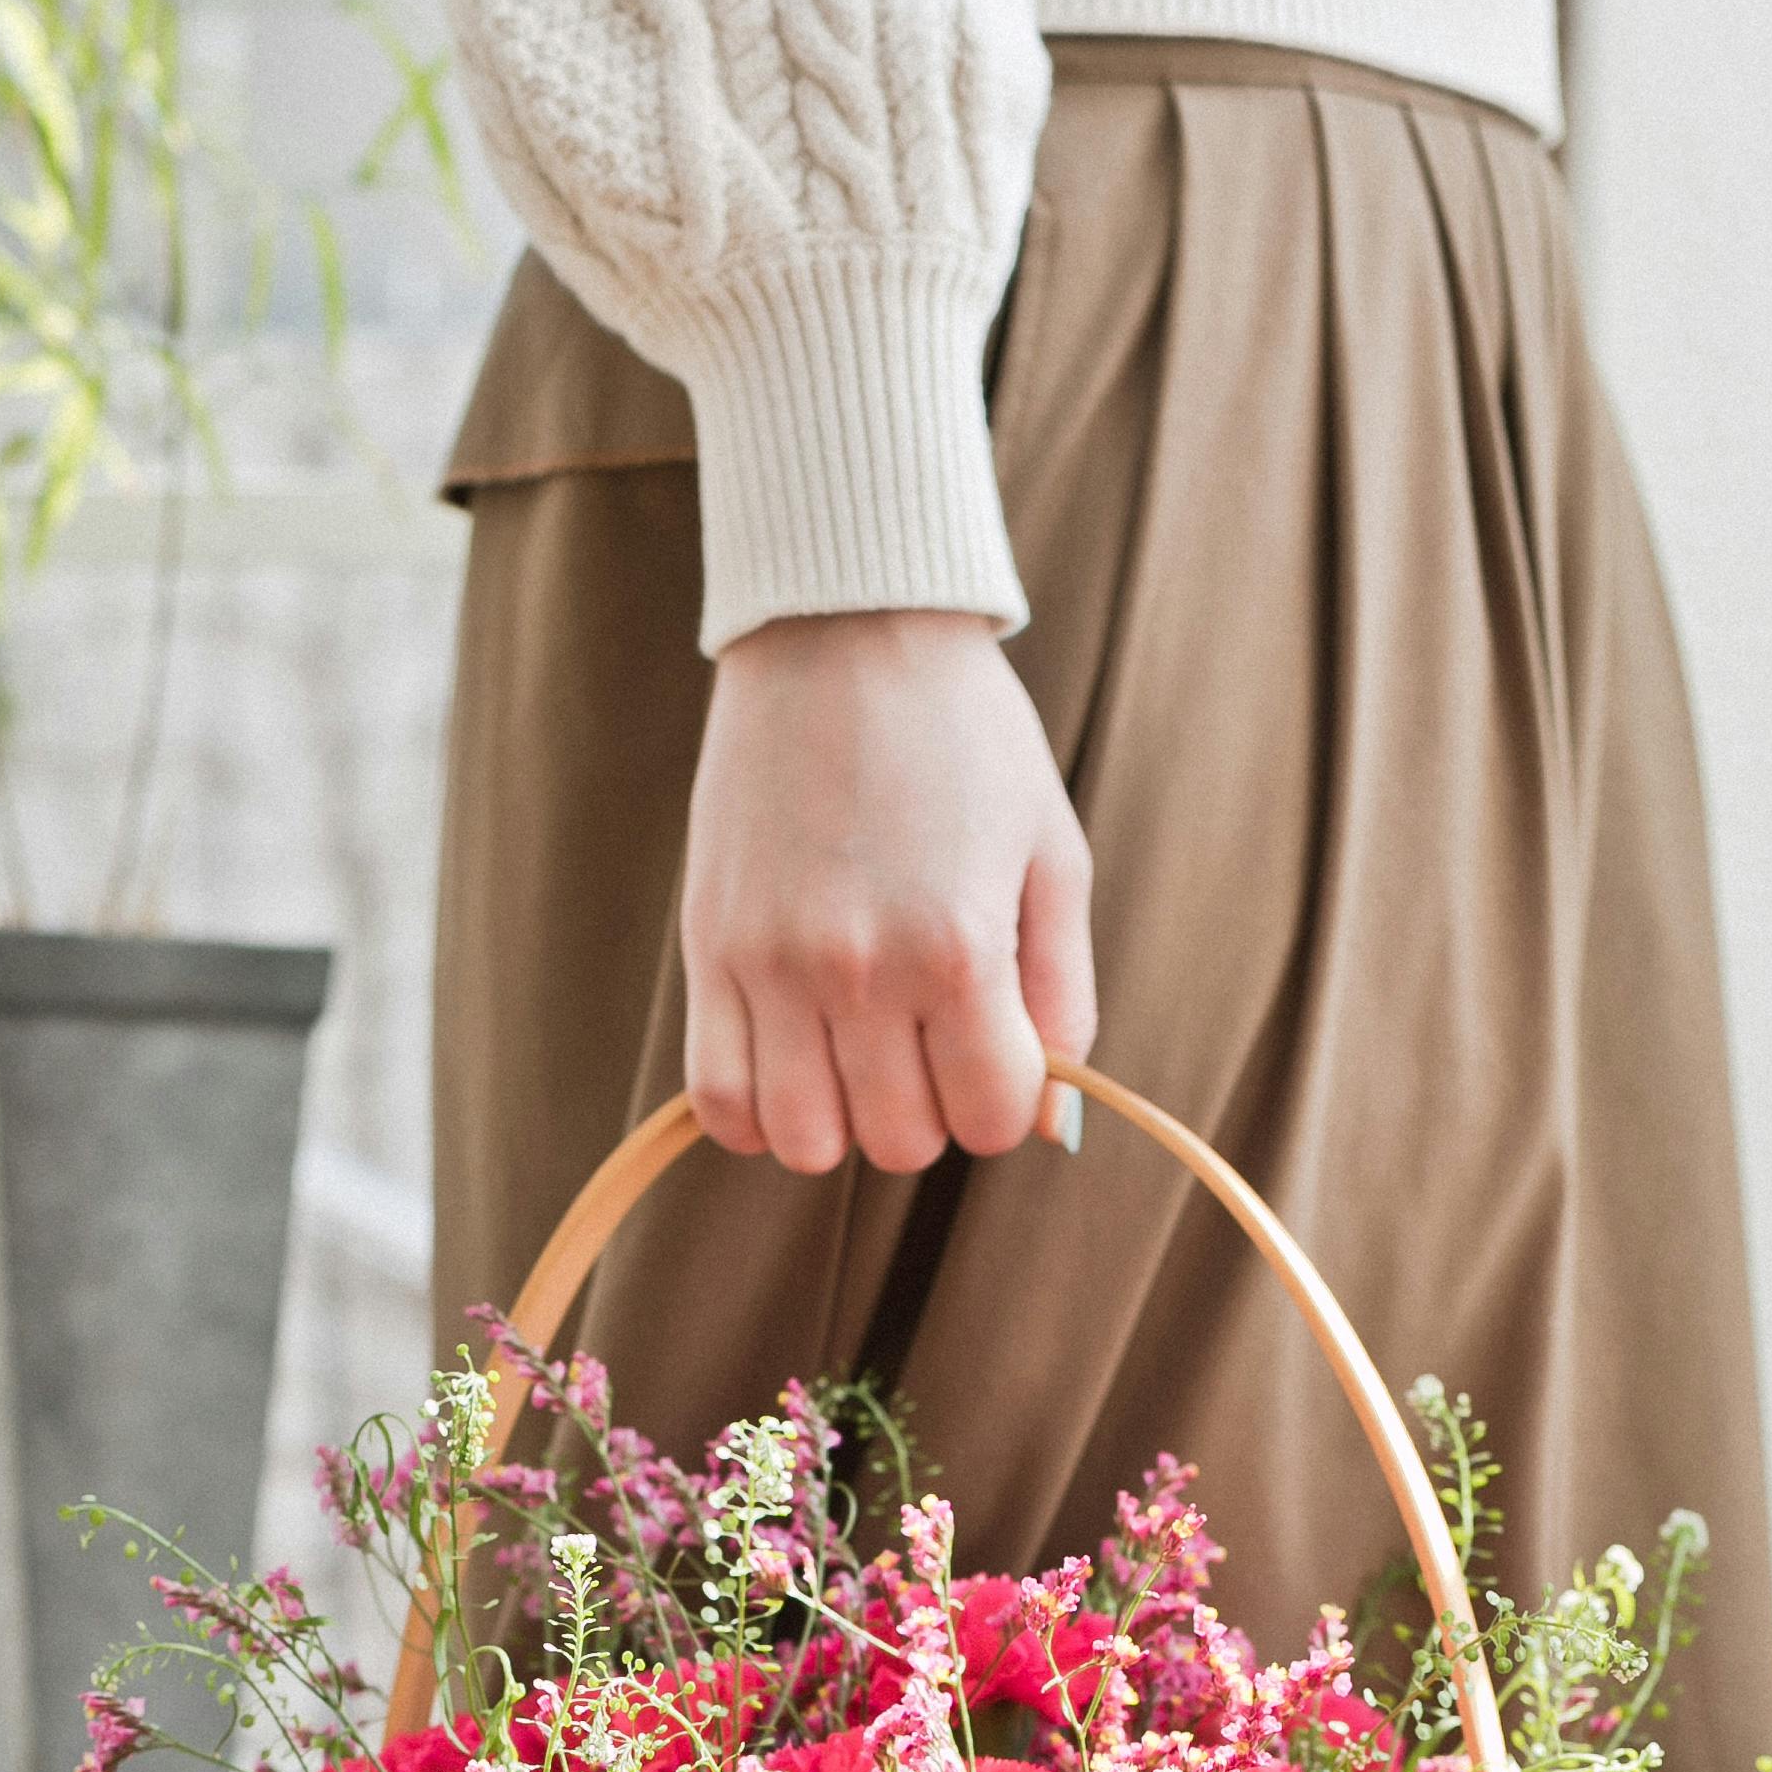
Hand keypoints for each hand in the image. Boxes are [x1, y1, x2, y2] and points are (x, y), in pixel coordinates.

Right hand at [680, 610, 1095, 1173]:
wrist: (843, 627)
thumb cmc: (967, 736)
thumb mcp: (1052, 854)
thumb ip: (1063, 996)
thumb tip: (1052, 1124)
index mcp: (959, 949)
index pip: (993, 1123)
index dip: (1005, 1100)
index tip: (996, 1046)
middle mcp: (862, 971)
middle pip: (901, 1143)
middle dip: (930, 1108)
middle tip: (929, 1034)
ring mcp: (773, 965)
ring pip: (807, 1142)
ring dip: (844, 1120)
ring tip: (858, 1053)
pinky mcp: (708, 947)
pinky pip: (719, 1099)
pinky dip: (758, 1114)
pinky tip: (790, 1064)